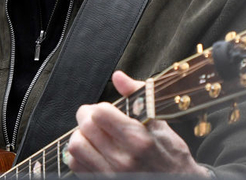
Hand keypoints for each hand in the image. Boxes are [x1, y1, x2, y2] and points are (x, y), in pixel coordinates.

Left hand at [66, 70, 210, 176]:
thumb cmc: (170, 153)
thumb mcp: (160, 122)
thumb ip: (137, 96)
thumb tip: (118, 76)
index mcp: (139, 139)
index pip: (100, 113)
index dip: (101, 107)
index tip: (106, 110)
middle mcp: (123, 159)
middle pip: (86, 127)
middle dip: (87, 116)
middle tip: (94, 117)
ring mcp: (112, 174)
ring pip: (76, 146)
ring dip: (81, 135)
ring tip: (91, 133)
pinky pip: (76, 165)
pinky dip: (79, 154)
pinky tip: (92, 150)